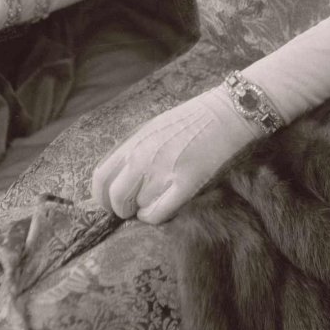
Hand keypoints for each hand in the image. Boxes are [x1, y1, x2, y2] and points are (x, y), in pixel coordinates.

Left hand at [90, 85, 262, 224]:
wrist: (229, 113)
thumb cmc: (192, 120)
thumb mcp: (153, 128)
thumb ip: (133, 151)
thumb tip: (116, 179)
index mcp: (134, 142)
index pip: (100, 179)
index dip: (102, 198)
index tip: (112, 202)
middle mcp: (143, 157)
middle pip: (115, 199)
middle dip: (122, 209)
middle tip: (133, 207)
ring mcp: (163, 171)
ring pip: (138, 209)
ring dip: (144, 210)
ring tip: (158, 199)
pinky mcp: (186, 184)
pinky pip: (158, 214)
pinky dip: (156, 216)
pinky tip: (164, 207)